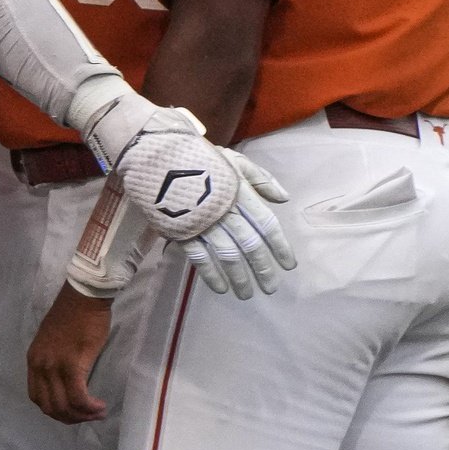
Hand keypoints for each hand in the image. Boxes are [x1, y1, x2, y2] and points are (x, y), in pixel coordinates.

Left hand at [27, 284, 113, 423]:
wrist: (84, 296)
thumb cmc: (74, 314)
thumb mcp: (53, 341)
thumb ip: (54, 361)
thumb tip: (66, 381)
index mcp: (34, 359)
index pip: (36, 397)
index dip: (54, 410)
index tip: (72, 410)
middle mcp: (40, 365)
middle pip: (49, 406)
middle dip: (69, 417)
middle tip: (87, 416)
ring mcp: (54, 366)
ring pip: (63, 406)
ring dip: (81, 415)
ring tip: (97, 412)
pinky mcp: (72, 365)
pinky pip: (78, 397)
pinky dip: (89, 407)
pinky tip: (100, 406)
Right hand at [110, 106, 296, 297]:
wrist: (159, 155)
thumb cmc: (201, 159)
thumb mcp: (234, 160)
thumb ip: (261, 179)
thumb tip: (283, 199)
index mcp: (241, 193)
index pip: (267, 224)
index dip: (280, 246)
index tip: (289, 266)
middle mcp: (226, 211)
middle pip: (250, 244)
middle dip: (262, 268)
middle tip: (270, 288)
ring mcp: (204, 222)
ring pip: (227, 255)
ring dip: (239, 277)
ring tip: (247, 294)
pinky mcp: (182, 230)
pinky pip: (200, 256)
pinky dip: (211, 274)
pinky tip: (221, 288)